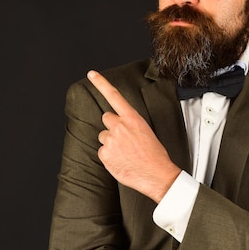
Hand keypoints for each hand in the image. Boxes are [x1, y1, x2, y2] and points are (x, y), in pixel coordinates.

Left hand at [87, 70, 180, 201]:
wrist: (156, 175)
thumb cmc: (155, 155)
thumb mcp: (146, 132)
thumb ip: (131, 125)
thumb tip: (120, 129)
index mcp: (132, 118)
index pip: (114, 96)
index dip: (101, 83)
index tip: (91, 74)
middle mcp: (119, 126)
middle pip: (106, 118)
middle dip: (112, 126)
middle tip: (123, 139)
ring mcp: (110, 140)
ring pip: (104, 137)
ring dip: (111, 143)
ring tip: (126, 153)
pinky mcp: (104, 154)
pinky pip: (102, 152)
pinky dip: (109, 157)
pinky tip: (121, 161)